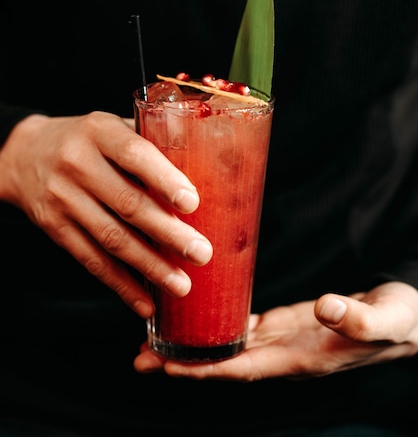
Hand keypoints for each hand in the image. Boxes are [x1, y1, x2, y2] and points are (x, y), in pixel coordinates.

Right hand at [0, 112, 212, 316]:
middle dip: (167, 233)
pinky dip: (121, 284)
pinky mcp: (56, 228)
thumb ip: (149, 142)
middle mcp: (77, 163)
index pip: (134, 154)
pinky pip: (91, 260)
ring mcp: (63, 198)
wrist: (25, 154)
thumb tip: (204, 170)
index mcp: (99, 131)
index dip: (163, 179)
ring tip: (181, 283)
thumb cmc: (85, 140)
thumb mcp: (111, 126)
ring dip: (149, 266)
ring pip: (111, 238)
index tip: (192, 203)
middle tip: (201, 252)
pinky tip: (145, 301)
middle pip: (126, 203)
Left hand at [133, 281, 417, 379]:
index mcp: (303, 359)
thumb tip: (326, 307)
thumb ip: (357, 319)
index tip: (167, 366)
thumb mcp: (384, 320)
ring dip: (196, 346)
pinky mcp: (286, 324)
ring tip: (159, 339)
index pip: (244, 368)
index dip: (205, 370)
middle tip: (141, 357)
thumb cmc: (397, 324)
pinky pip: (246, 327)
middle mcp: (286, 355)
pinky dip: (220, 325)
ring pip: (231, 346)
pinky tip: (201, 318)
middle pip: (226, 363)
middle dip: (184, 363)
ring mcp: (285, 340)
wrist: (406, 323)